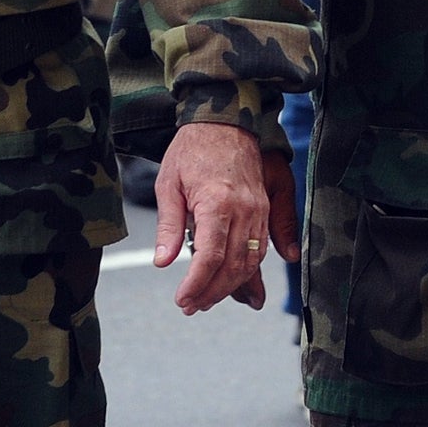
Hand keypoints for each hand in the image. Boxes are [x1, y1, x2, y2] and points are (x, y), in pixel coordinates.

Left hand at [152, 125, 297, 314]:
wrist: (226, 120)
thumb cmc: (194, 148)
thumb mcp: (169, 183)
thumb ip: (169, 225)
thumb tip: (163, 261)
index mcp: (218, 203)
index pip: (211, 257)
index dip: (197, 284)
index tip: (182, 299)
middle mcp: (244, 209)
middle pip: (234, 265)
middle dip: (212, 291)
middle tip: (191, 305)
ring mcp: (259, 209)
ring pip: (251, 260)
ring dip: (231, 285)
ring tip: (208, 298)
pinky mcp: (264, 208)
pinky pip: (262, 246)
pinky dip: (249, 268)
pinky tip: (236, 282)